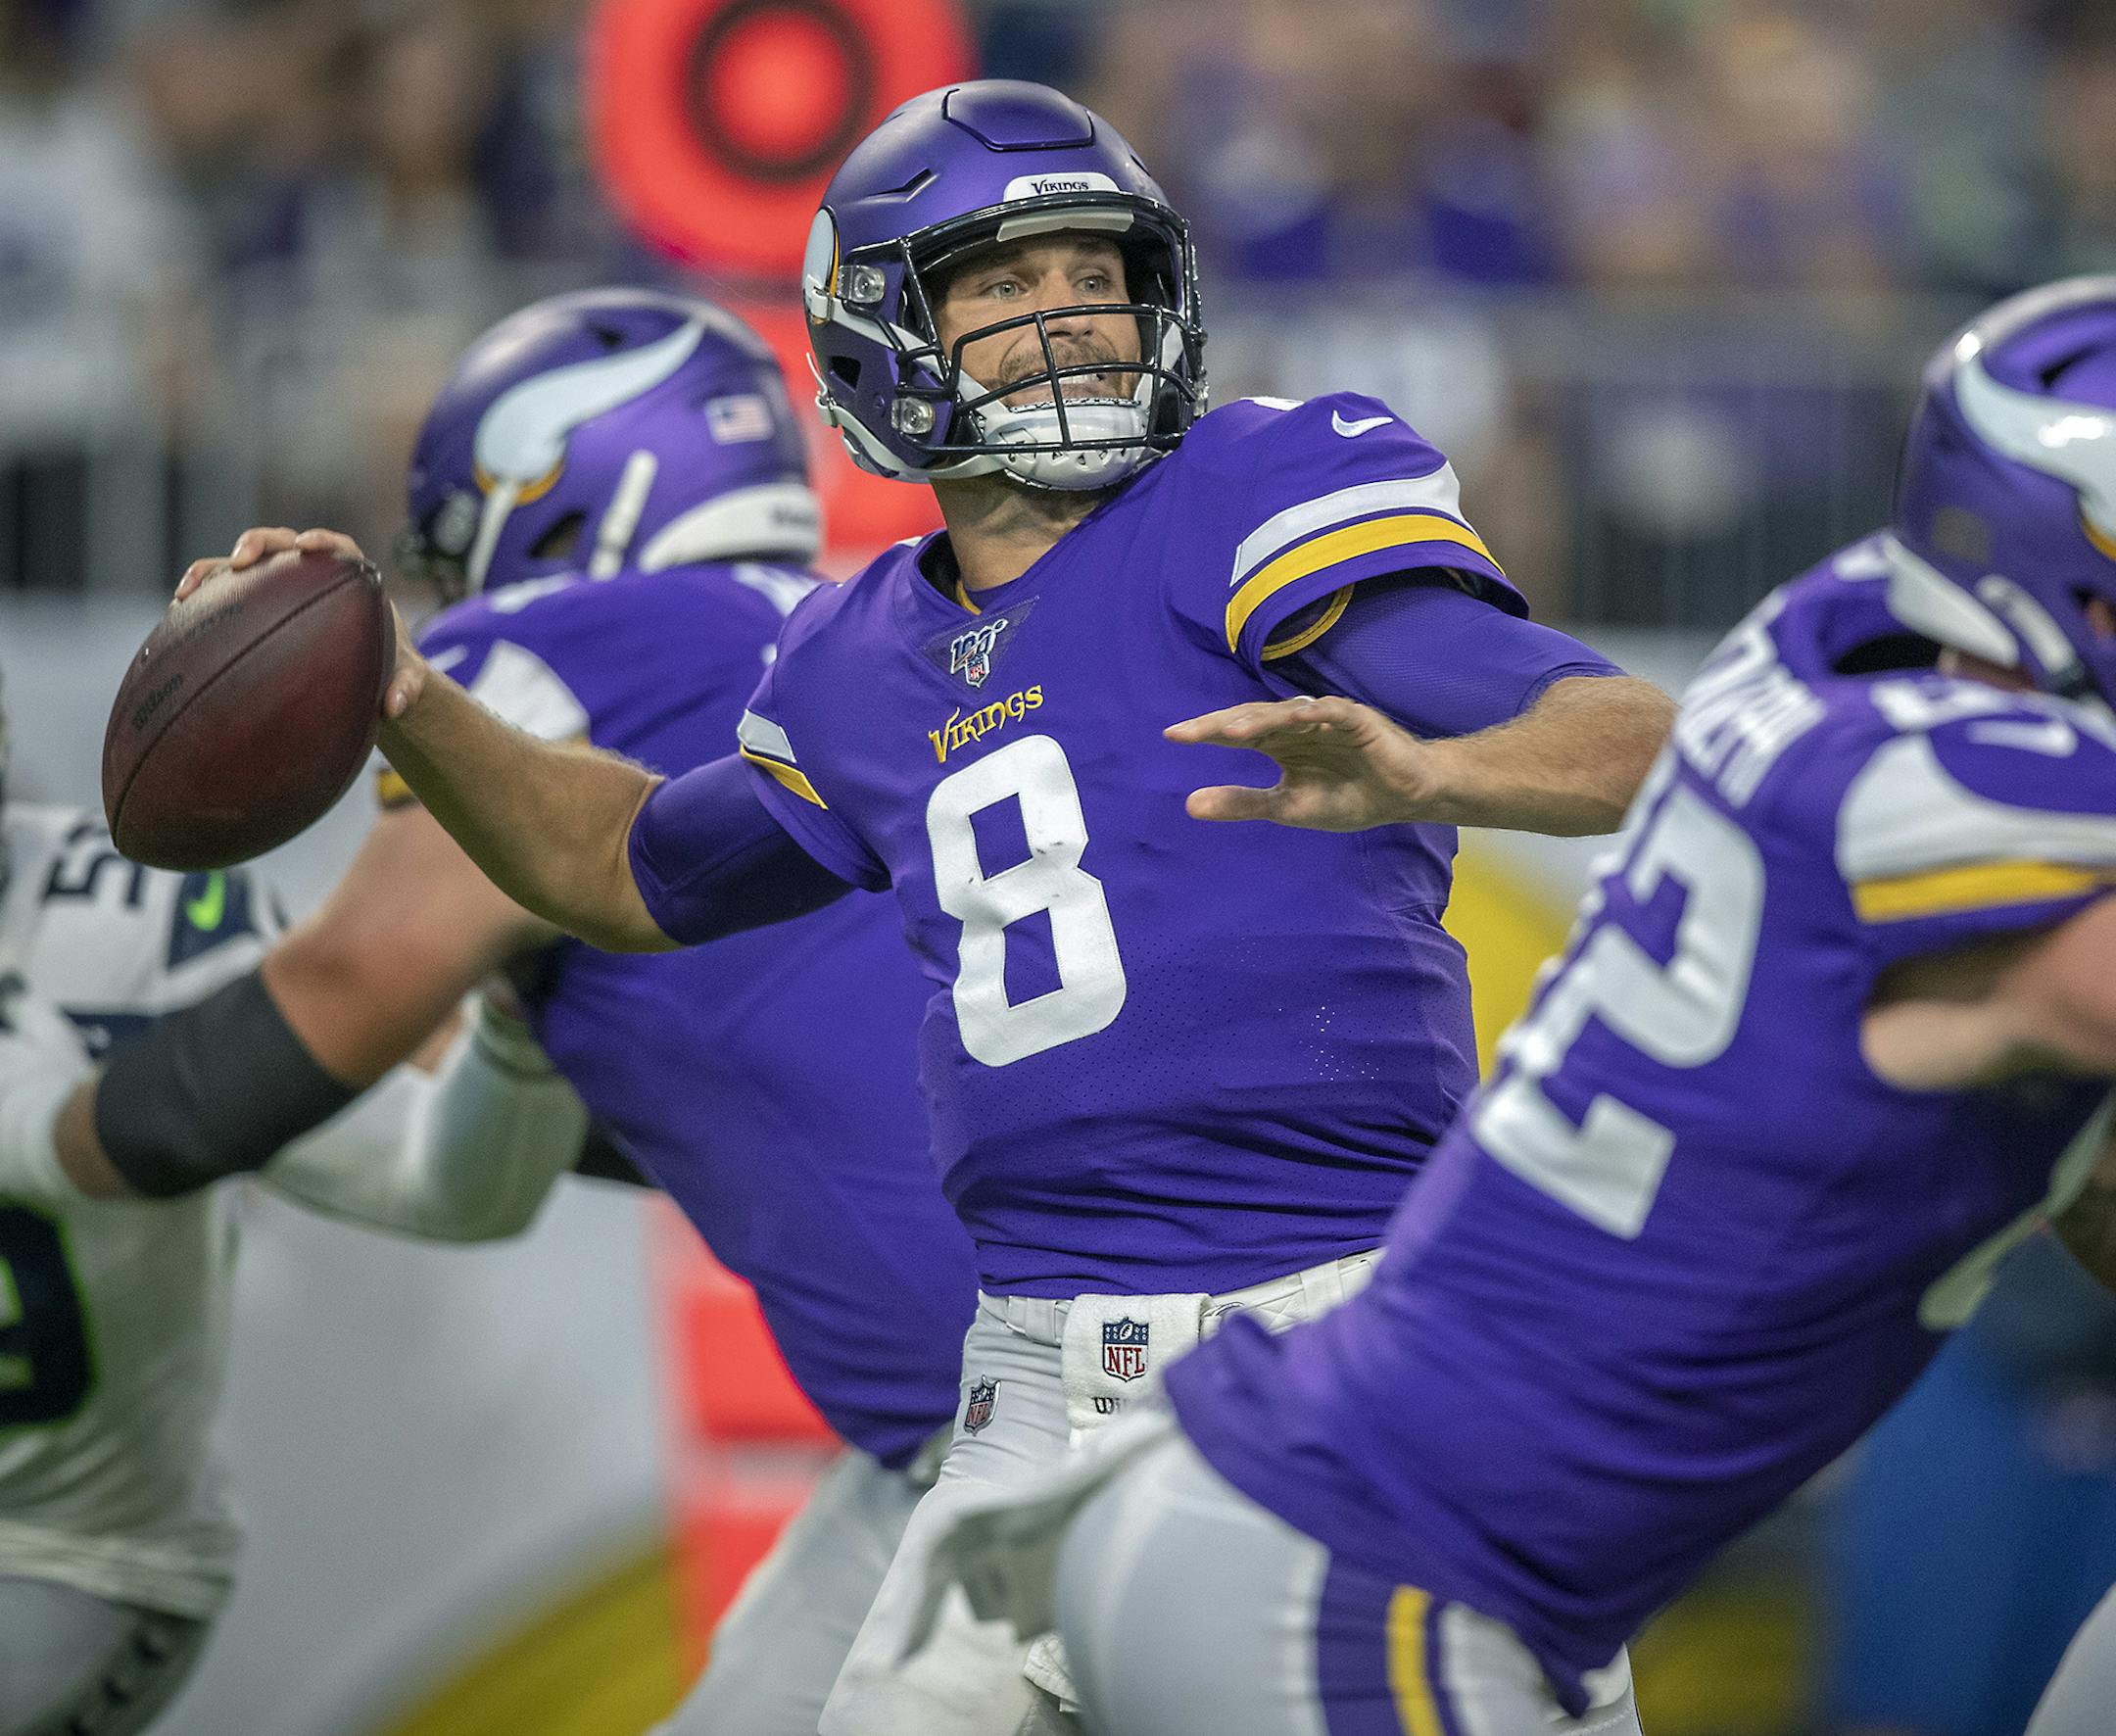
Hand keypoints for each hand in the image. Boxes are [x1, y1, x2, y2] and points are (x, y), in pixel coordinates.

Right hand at [177, 526, 426, 719]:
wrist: (364, 671)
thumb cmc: (388, 665)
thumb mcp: (403, 677)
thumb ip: (407, 687)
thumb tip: (395, 706)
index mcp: (349, 576)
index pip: (338, 546)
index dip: (323, 541)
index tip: (311, 546)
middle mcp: (306, 572)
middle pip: (280, 542)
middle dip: (258, 543)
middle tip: (244, 559)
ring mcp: (274, 585)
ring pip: (239, 565)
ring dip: (212, 570)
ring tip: (188, 590)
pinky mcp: (250, 603)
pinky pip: (221, 596)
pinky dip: (200, 601)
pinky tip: (177, 618)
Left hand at [1165, 695, 1451, 830]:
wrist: (1404, 798)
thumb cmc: (1348, 797)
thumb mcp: (1287, 807)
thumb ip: (1242, 803)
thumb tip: (1189, 805)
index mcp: (1278, 743)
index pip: (1235, 734)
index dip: (1205, 733)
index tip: (1172, 736)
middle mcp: (1296, 725)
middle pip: (1252, 718)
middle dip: (1219, 724)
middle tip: (1186, 732)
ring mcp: (1325, 719)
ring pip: (1286, 714)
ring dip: (1259, 720)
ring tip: (1230, 732)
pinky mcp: (1357, 720)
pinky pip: (1332, 713)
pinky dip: (1315, 714)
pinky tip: (1296, 718)